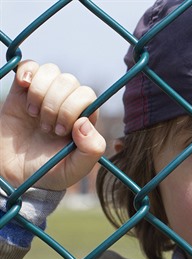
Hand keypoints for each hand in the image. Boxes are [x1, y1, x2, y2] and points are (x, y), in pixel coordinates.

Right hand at [0, 60, 105, 190]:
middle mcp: (68, 103)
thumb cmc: (49, 172)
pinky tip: (23, 87)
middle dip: (54, 104)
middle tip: (45, 128)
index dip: (72, 108)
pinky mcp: (23, 90)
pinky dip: (27, 72)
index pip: (87, 95)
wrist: (15, 174)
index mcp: (84, 118)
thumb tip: (85, 123)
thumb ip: (91, 150)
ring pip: (51, 71)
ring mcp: (46, 95)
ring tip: (33, 114)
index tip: (58, 131)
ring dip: (40, 92)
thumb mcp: (75, 169)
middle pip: (69, 81)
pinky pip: (30, 66)